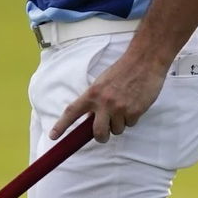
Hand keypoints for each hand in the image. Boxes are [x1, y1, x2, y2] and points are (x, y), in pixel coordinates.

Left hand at [50, 52, 167, 143]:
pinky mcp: (134, 111)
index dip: (61, 125)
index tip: (53, 136)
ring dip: (120, 123)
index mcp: (92, 93)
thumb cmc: (122, 71)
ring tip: (124, 107)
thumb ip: (95, 100)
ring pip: (117, 130)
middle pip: (98, 133)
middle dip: (101, 137)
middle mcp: (104, 102)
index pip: (72, 111)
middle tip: (104, 133)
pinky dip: (132, 118)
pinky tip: (134, 104)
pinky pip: (130, 125)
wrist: (144, 61)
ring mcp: (120, 108)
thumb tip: (90, 119)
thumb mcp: (102, 83)